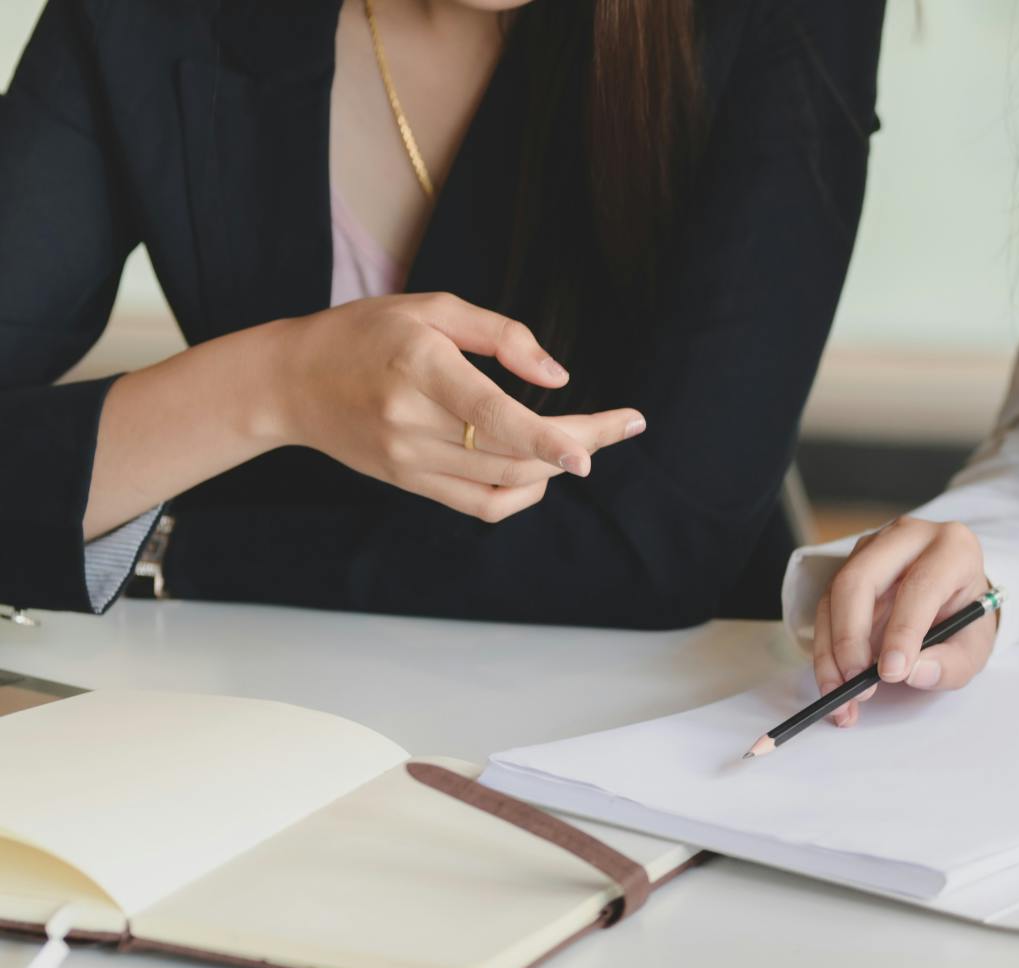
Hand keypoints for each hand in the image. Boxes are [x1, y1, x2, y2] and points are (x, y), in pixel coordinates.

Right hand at [266, 292, 644, 521]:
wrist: (291, 382)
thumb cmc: (367, 333)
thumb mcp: (432, 309)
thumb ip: (501, 335)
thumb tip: (560, 377)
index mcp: (420, 367)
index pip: (492, 414)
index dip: (546, 438)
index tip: (592, 450)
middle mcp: (412, 421)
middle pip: (511, 451)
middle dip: (577, 443)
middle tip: (623, 425)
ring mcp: (409, 460)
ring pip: (503, 481)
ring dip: (555, 466)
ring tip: (584, 439)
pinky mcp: (409, 483)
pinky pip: (480, 504)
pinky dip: (522, 492)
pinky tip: (541, 468)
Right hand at [811, 517, 997, 726]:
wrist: (955, 597)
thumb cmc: (965, 617)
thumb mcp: (975, 646)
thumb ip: (952, 664)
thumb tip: (914, 673)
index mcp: (953, 549)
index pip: (921, 585)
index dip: (903, 630)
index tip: (891, 673)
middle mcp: (909, 537)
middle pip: (861, 580)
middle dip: (851, 637)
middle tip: (856, 682)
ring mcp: (874, 547)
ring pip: (835, 593)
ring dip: (830, 650)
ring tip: (840, 694)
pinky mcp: (850, 565)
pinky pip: (825, 607)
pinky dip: (825, 649)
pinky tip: (834, 681)